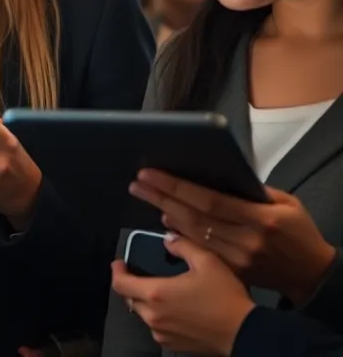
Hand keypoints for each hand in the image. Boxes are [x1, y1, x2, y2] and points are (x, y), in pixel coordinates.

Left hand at [111, 234, 255, 354]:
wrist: (245, 332)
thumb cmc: (225, 296)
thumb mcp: (207, 261)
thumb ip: (182, 246)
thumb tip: (167, 239)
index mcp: (155, 293)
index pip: (120, 284)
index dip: (117, 271)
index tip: (120, 263)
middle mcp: (153, 315)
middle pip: (130, 299)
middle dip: (132, 286)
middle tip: (143, 275)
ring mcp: (161, 333)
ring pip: (143, 314)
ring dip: (147, 302)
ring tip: (162, 292)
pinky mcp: (172, 345)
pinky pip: (157, 328)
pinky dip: (159, 317)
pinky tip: (175, 309)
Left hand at [130, 169, 336, 304]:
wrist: (311, 274)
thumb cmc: (299, 233)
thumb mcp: (288, 204)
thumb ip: (257, 191)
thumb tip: (223, 177)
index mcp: (260, 219)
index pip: (209, 200)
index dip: (176, 187)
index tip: (151, 174)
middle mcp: (245, 241)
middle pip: (193, 217)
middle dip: (161, 198)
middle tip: (137, 183)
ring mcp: (237, 260)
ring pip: (192, 236)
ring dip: (166, 216)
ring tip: (146, 197)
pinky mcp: (231, 273)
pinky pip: (199, 253)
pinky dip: (180, 238)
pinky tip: (166, 225)